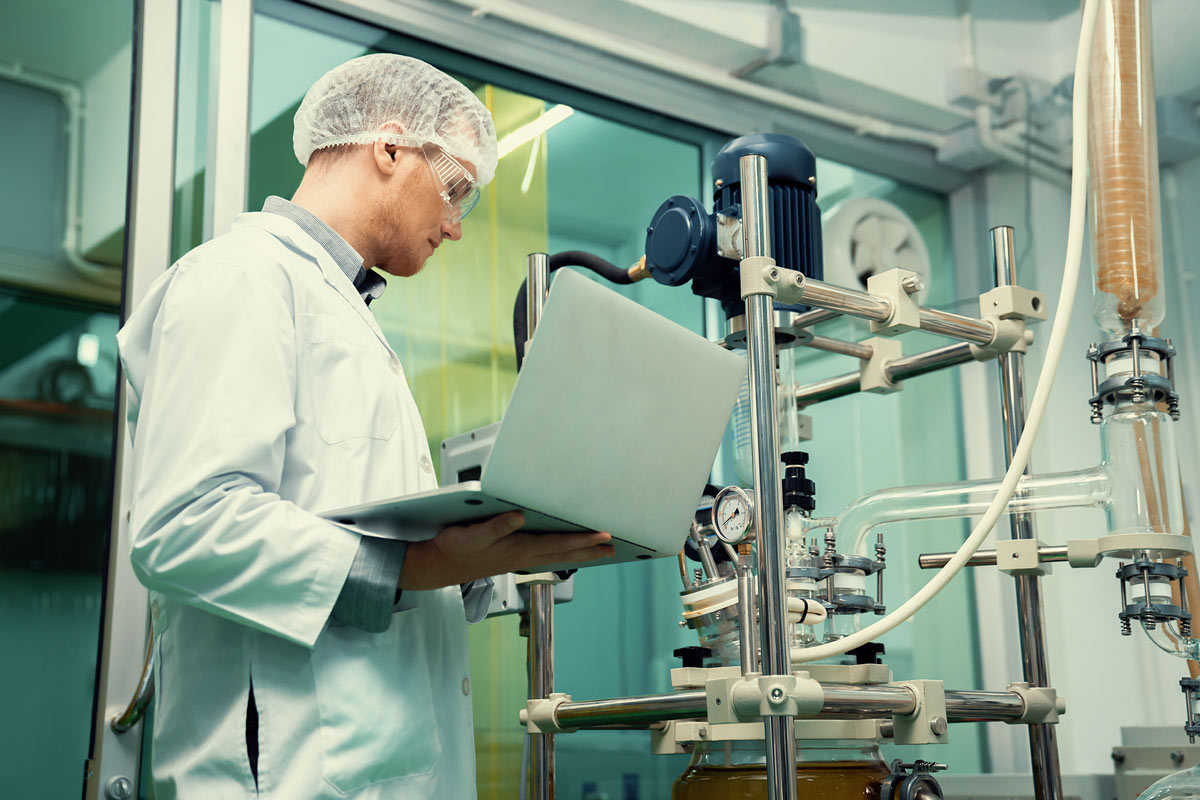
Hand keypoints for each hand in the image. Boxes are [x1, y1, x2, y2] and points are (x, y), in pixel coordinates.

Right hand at [399, 512, 614, 590]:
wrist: (439, 566)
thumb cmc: (456, 549)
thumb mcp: (472, 534)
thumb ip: (496, 526)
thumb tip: (518, 515)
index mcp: (518, 549)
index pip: (558, 544)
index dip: (582, 540)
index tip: (604, 536)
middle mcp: (523, 556)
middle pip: (564, 553)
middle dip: (590, 550)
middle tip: (613, 547)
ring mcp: (519, 559)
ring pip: (557, 556)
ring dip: (580, 554)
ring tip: (599, 552)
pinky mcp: (512, 558)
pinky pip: (545, 556)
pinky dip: (562, 555)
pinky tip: (566, 553)